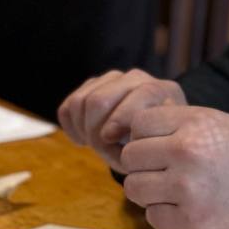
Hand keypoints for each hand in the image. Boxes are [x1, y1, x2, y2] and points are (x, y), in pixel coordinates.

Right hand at [57, 69, 184, 170]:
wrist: (149, 137)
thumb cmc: (154, 145)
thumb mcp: (156, 149)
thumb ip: (141, 144)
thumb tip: (109, 136)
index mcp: (160, 90)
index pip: (138, 93)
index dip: (120, 118)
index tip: (112, 139)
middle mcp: (136, 78)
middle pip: (98, 100)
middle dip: (95, 131)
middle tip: (102, 149)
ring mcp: (112, 80)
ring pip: (79, 102)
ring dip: (82, 129)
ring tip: (95, 144)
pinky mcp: (90, 87)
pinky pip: (68, 107)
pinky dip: (71, 127)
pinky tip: (85, 140)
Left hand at [119, 105, 228, 228]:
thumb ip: (189, 127)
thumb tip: (144, 130)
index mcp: (200, 122)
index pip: (140, 123)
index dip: (146, 137)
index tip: (161, 149)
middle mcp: (189, 151)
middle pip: (131, 156)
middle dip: (145, 167)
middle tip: (170, 176)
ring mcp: (189, 189)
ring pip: (135, 189)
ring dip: (152, 194)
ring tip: (181, 195)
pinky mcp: (193, 224)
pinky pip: (154, 218)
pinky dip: (168, 218)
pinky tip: (194, 214)